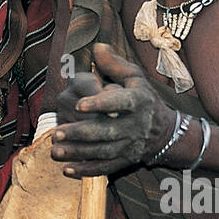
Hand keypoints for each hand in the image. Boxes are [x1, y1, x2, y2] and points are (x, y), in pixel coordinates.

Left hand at [51, 43, 175, 177]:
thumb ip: (114, 64)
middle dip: (80, 133)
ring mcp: (130, 145)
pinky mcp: (125, 160)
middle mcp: (136, 125)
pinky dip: (86, 171)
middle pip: (107, 131)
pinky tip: (67, 170)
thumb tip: (97, 48)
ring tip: (56, 151)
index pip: (119, 102)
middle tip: (57, 133)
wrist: (163, 131)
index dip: (100, 103)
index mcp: (138, 101)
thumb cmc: (143, 98)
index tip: (79, 103)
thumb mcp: (135, 77)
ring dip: (78, 153)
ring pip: (103, 152)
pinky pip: (105, 168)